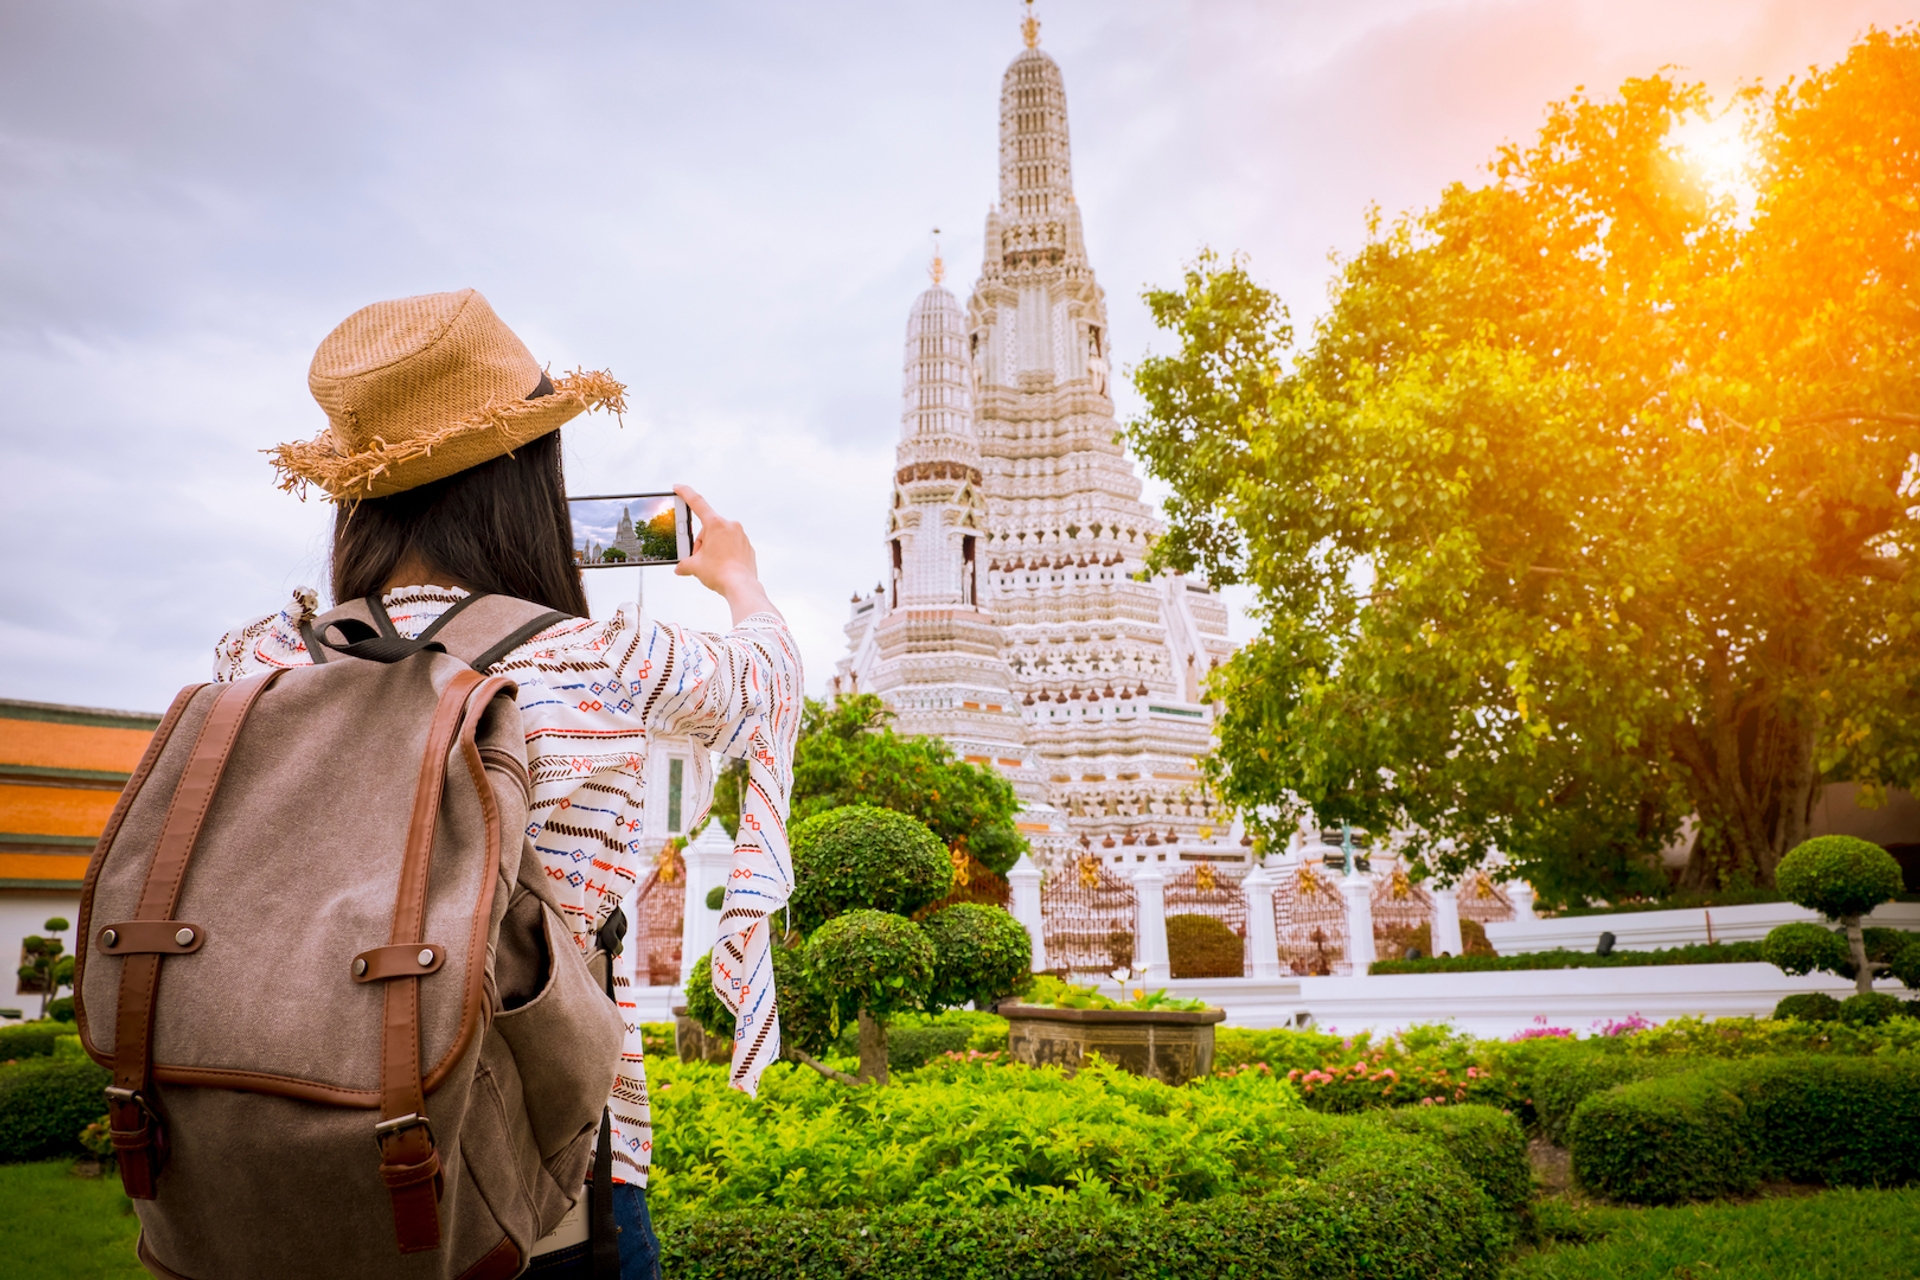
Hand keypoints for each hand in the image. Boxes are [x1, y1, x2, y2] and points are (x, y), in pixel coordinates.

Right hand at [673, 485, 779, 623]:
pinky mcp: (747, 546)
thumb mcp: (695, 567)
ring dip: (711, 548)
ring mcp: (741, 535)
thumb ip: (684, 564)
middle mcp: (730, 526)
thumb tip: (680, 568)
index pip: (697, 502)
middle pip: (707, 528)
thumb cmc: (720, 573)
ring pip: (719, 537)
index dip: (685, 493)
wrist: (742, 587)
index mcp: (716, 524)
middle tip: (698, 558)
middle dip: (700, 543)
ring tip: (711, 566)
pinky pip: (730, 545)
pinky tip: (721, 566)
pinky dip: (723, 553)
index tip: (678, 488)